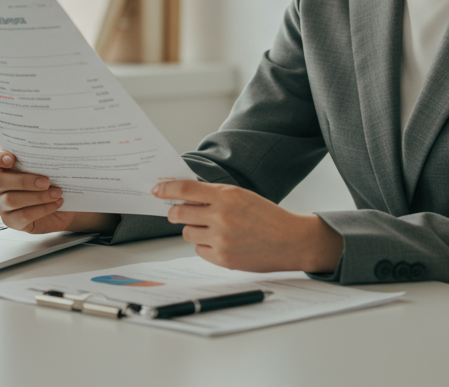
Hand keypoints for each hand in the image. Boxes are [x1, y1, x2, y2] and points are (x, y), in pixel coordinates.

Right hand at [0, 147, 117, 234]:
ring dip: (38, 196)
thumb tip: (55, 150)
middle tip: (47, 181)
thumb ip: (43, 158)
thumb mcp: (47, 167)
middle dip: (25, 181)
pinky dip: (42, 209)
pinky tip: (56, 204)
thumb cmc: (51, 181)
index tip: (11, 158)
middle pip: (0, 181)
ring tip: (57, 193)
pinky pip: (23, 215)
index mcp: (2, 166)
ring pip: (12, 200)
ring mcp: (1, 203)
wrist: (61, 203)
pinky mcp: (10, 220)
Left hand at [153, 180, 343, 273]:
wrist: (290, 240)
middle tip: (178, 212)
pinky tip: (222, 242)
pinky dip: (205, 246)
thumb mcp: (242, 196)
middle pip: (179, 213)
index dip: (167, 189)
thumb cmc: (267, 216)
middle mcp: (221, 217)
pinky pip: (199, 250)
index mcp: (226, 196)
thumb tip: (185, 196)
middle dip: (175, 212)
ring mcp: (221, 239)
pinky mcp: (223, 258)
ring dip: (194, 230)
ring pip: (187, 233)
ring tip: (213, 229)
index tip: (157, 190)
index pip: (186, 189)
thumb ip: (215, 195)